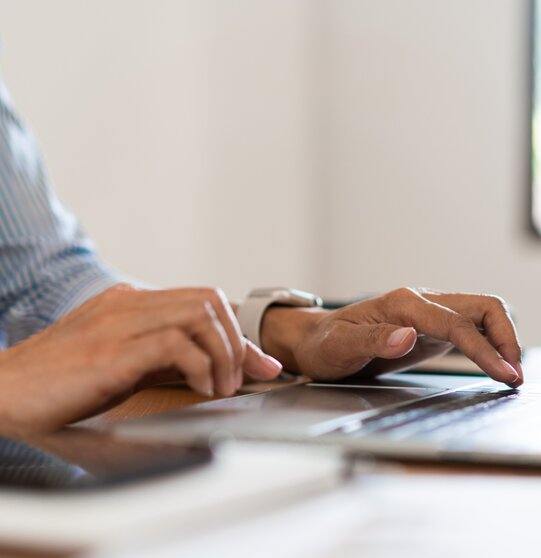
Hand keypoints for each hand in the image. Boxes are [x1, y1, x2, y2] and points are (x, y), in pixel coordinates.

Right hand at [0, 285, 281, 435]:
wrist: (2, 390)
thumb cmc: (62, 381)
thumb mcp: (123, 362)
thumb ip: (168, 359)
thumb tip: (216, 370)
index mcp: (132, 302)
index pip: (202, 299)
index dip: (237, 331)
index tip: (258, 363)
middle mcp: (130, 303)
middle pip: (209, 300)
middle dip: (236, 340)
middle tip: (239, 378)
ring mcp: (120, 322)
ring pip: (199, 314)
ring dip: (225, 353)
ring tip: (222, 386)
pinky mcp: (112, 351)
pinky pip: (175, 343)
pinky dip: (201, 366)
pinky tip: (202, 388)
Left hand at [261, 288, 522, 386]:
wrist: (315, 341)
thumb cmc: (324, 344)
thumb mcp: (340, 347)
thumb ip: (373, 340)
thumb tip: (407, 336)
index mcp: (402, 304)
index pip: (456, 323)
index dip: (484, 348)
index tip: (504, 373)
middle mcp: (419, 303)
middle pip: (481, 306)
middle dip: (506, 337)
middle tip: (513, 375)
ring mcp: (425, 314)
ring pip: (480, 314)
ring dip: (501, 339)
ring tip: (509, 372)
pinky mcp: (427, 328)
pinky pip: (468, 328)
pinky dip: (487, 343)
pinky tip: (491, 364)